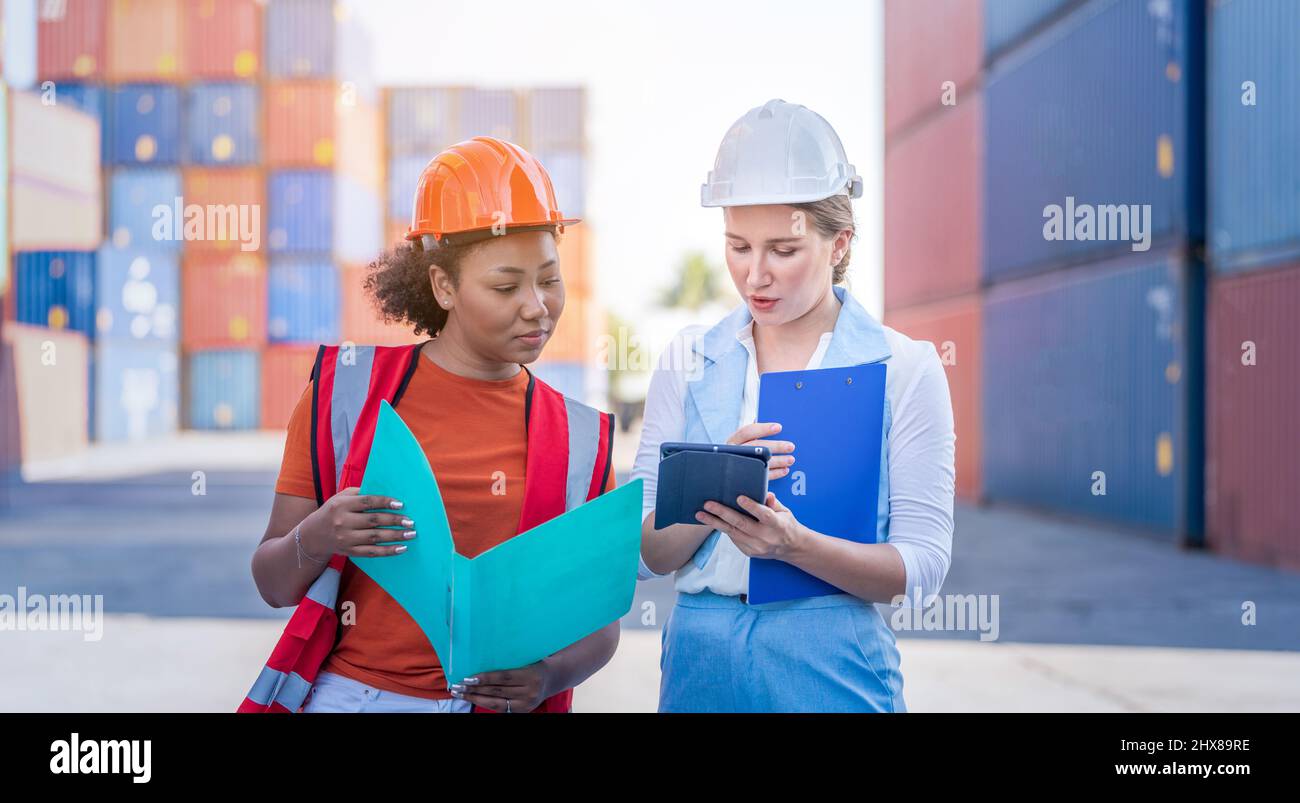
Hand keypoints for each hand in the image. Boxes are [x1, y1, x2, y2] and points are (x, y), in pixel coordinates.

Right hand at [299, 487, 414, 557]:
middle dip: (394, 520)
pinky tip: (401, 548)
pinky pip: (372, 552)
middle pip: (373, 520)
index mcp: (341, 505)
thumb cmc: (333, 511)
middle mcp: (343, 522)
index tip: (401, 505)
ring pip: (374, 537)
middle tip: (411, 521)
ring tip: (411, 534)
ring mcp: (346, 538)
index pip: (367, 502)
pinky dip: (388, 551)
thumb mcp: (341, 497)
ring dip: (395, 536)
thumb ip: (360, 494)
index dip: (385, 502)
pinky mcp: (349, 551)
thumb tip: (386, 494)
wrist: (313, 535)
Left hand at [449, 661, 549, 712]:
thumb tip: (479, 658)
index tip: (467, 677)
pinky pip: (499, 708)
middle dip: (474, 689)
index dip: (485, 678)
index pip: (504, 677)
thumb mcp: (525, 658)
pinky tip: (472, 698)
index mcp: (531, 675)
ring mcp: (526, 705)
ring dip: (474, 698)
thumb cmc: (534, 663)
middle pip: (497, 691)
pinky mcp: (522, 712)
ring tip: (459, 693)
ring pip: (495, 703)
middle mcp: (530, 692)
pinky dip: (484, 703)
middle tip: (457, 686)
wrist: (551, 679)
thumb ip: (508, 661)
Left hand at [696, 492, 806, 559]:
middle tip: (708, 504)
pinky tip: (712, 521)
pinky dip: (723, 529)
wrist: (791, 549)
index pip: (764, 515)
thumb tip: (766, 493)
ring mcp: (757, 547)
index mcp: (778, 525)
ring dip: (715, 522)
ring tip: (700, 514)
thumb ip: (774, 503)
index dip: (751, 507)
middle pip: (742, 524)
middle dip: (723, 513)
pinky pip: (734, 538)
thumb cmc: (786, 525)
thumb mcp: (785, 512)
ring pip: (733, 533)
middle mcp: (766, 538)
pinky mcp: (749, 552)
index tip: (738, 497)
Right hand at [726, 421, 794, 480]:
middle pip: (757, 447)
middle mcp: (734, 453)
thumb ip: (752, 433)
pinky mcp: (745, 479)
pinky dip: (775, 473)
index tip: (779, 427)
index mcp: (733, 441)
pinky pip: (762, 476)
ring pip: (761, 463)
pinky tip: (785, 469)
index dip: (763, 429)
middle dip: (776, 446)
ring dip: (779, 461)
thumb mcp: (741, 441)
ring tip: (791, 459)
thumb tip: (767, 424)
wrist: (726, 472)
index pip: (747, 432)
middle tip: (790, 446)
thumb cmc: (738, 453)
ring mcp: (739, 466)